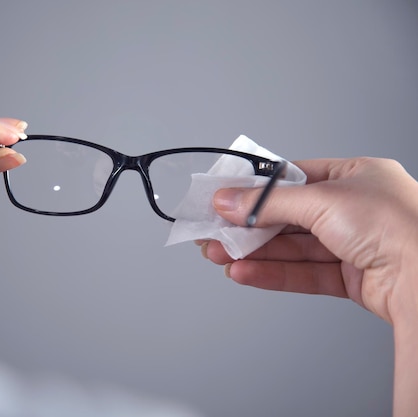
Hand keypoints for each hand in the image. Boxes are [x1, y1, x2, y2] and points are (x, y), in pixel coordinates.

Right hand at [196, 157, 417, 325]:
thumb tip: (228, 200)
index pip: (293, 178)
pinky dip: (272, 273)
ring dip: (254, 252)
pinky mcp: (353, 278)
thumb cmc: (397, 226)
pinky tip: (244, 273)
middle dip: (249, 226)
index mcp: (356, 176)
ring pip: (293, 248)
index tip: (225, 196)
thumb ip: (269, 202)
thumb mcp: (322, 199)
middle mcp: (355, 210)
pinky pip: (304, 273)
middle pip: (289, 216)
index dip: (256, 188)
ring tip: (219, 254)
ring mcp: (355, 245)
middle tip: (214, 231)